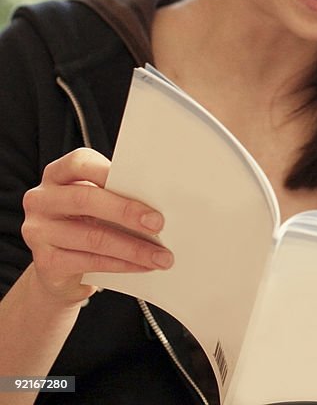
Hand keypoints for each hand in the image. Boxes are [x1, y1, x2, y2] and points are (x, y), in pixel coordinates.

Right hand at [21, 147, 172, 305]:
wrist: (59, 269)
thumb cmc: (87, 223)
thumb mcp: (98, 202)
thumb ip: (116, 194)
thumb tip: (158, 203)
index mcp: (57, 175)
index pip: (79, 163)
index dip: (109, 171)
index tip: (145, 184)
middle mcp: (41, 200)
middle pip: (86, 199)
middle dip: (127, 211)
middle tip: (158, 223)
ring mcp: (38, 232)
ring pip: (93, 237)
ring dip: (134, 248)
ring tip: (162, 255)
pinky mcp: (44, 262)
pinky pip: (91, 262)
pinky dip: (123, 264)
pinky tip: (143, 266)